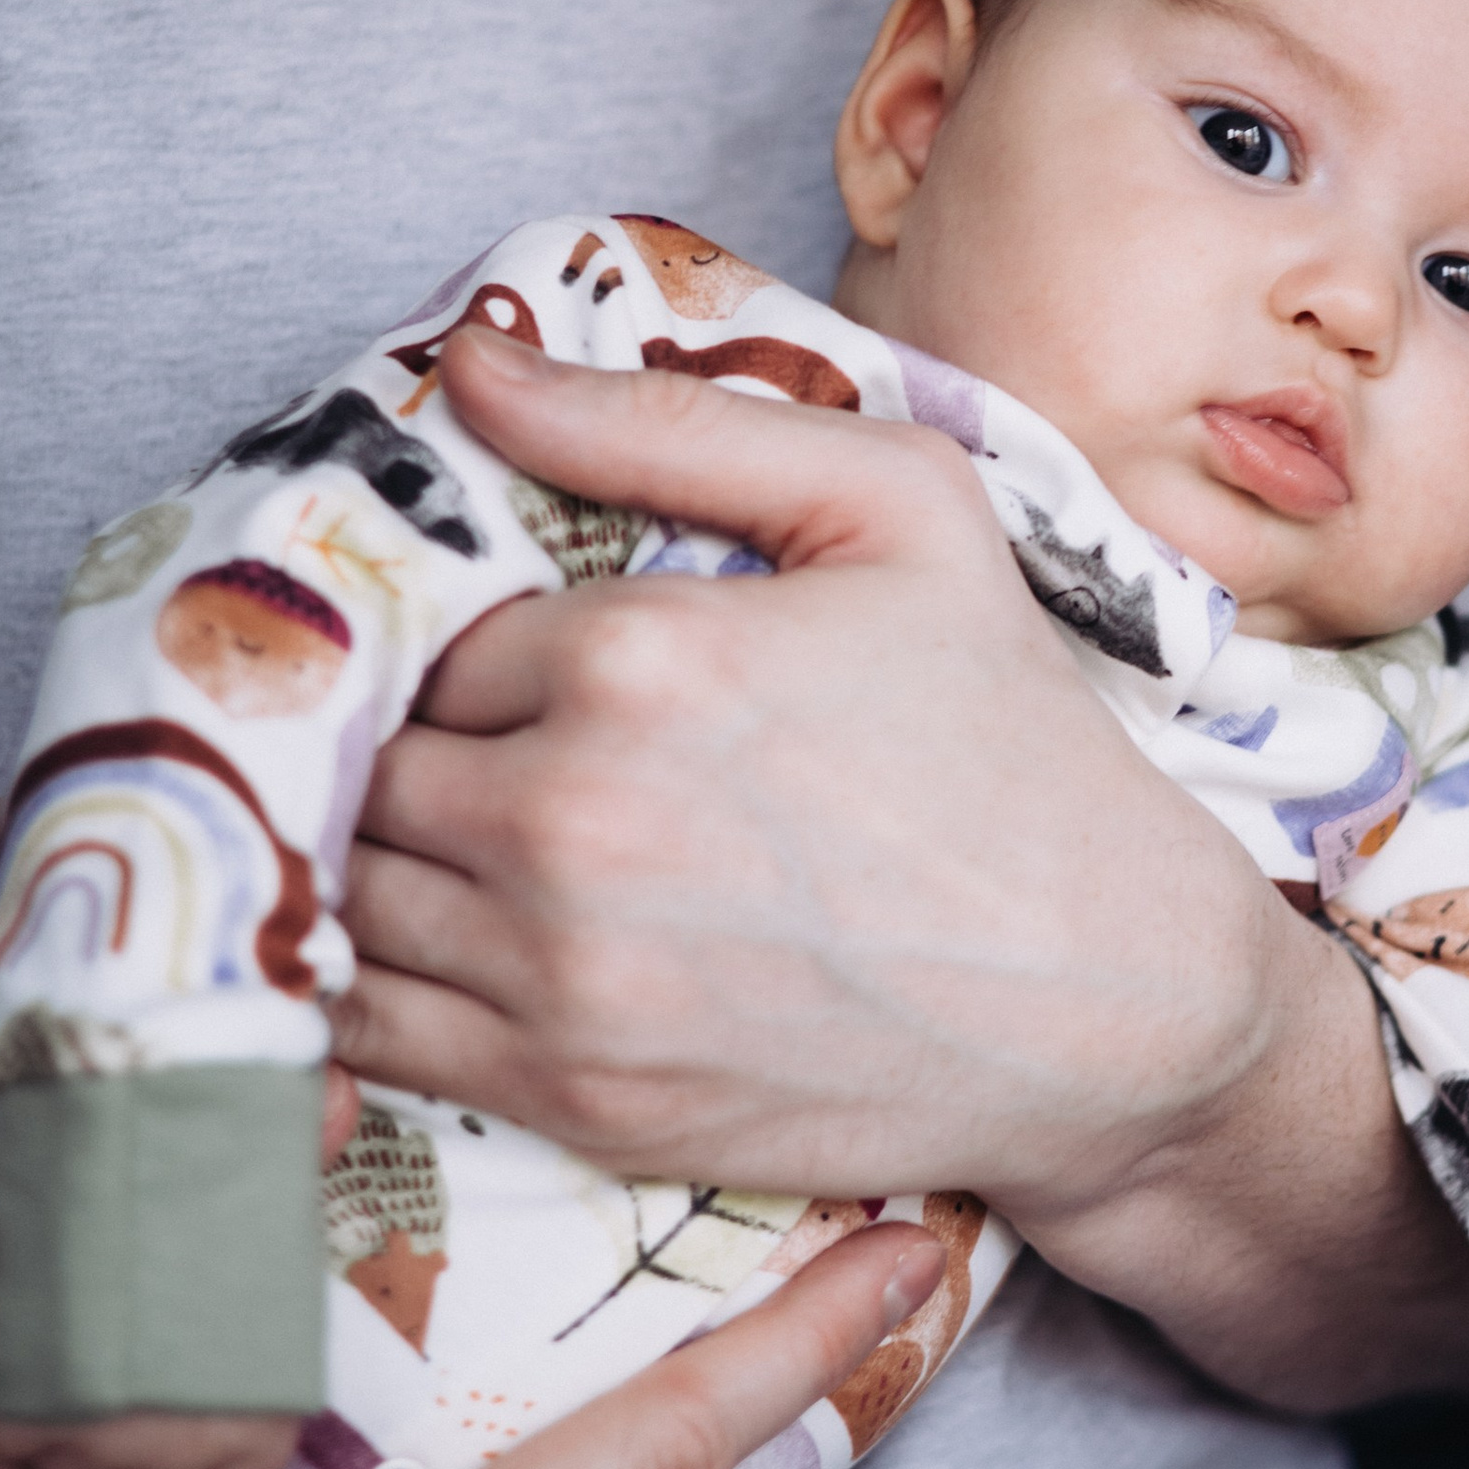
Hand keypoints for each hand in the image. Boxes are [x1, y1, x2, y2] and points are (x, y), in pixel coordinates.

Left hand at [337, 332, 1468, 1411]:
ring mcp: (566, 975)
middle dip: (428, 749)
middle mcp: (573, 818)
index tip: (544, 670)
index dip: (484, 644)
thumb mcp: (898, 508)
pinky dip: (377, 989)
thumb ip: (665, 424)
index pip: (441, 628)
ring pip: (358, 892)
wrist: (1110, 991)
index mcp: (635, 654)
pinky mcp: (575, 1101)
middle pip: (380, 759)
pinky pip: (376, 1032)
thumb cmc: (1011, 736)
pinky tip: (459, 953)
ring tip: (490, 852)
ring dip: (397, 865)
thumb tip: (472, 367)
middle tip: (514, 757)